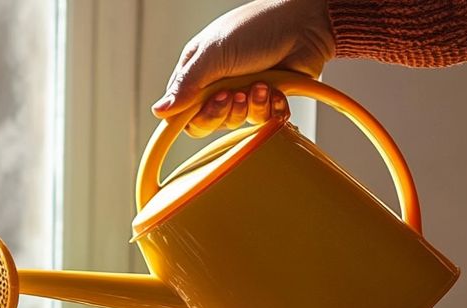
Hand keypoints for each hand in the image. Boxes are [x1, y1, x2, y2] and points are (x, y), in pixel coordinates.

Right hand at [152, 0, 334, 136]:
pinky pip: (261, 120)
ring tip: (260, 85)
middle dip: (223, 112)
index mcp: (198, 71)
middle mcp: (217, 84)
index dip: (191, 115)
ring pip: (235, 123)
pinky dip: (269, 107)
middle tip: (233, 94)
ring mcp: (242, 93)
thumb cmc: (259, 27)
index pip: (181, 110)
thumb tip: (159, 110)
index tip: (203, 108)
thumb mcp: (214, 53)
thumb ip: (186, 85)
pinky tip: (274, 89)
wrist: (307, 25)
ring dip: (249, 107)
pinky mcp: (266, 100)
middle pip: (207, 122)